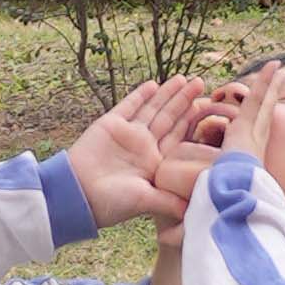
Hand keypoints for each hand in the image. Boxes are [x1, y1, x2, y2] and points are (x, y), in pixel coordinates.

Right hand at [62, 76, 218, 229]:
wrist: (76, 195)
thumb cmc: (111, 203)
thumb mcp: (146, 201)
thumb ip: (171, 200)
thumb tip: (198, 206)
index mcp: (155, 163)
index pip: (178, 137)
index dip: (191, 121)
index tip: (207, 107)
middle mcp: (144, 146)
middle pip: (168, 118)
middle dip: (184, 101)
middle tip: (201, 83)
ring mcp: (127, 134)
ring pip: (151, 109)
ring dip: (166, 94)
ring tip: (183, 79)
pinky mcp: (110, 125)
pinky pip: (128, 106)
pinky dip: (140, 95)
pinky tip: (153, 84)